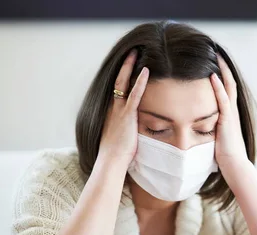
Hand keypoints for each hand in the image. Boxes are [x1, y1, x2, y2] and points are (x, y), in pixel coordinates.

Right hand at [98, 50, 149, 168]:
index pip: (116, 89)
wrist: (111, 161)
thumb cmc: (116, 154)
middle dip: (124, 65)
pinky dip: (140, 82)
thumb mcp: (120, 137)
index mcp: (111, 112)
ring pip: (123, 83)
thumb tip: (132, 130)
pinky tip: (146, 71)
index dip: (122, 76)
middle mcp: (112, 108)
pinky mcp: (127, 116)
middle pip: (117, 81)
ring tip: (136, 52)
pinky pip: (134, 95)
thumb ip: (125, 128)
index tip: (128, 65)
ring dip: (130, 67)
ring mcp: (119, 110)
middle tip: (131, 52)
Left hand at [210, 55, 249, 172]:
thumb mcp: (215, 137)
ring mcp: (231, 115)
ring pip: (228, 87)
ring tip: (215, 55)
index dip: (221, 74)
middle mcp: (231, 111)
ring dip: (222, 71)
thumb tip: (196, 124)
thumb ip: (208, 127)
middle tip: (215, 50)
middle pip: (229, 82)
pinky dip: (218, 88)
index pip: (226, 88)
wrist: (234, 167)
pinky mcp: (227, 121)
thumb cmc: (224, 156)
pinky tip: (213, 77)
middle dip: (223, 66)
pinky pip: (223, 101)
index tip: (213, 61)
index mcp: (228, 114)